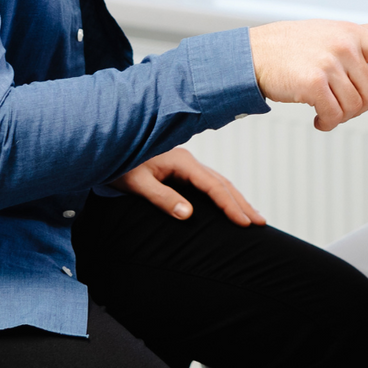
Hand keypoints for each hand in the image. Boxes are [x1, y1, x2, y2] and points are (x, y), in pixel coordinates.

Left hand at [113, 147, 264, 226]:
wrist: (106, 144)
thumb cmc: (119, 163)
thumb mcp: (136, 183)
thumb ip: (162, 197)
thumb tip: (188, 213)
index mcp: (181, 162)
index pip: (213, 186)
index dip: (230, 205)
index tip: (245, 223)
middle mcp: (187, 162)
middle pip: (222, 183)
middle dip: (242, 203)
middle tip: (261, 223)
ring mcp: (185, 165)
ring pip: (218, 182)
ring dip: (236, 199)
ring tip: (253, 216)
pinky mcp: (180, 171)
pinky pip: (208, 184)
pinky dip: (222, 195)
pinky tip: (227, 204)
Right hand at [249, 15, 367, 130]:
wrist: (257, 53)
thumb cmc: (296, 43)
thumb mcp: (334, 31)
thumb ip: (367, 31)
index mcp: (354, 34)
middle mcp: (345, 46)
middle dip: (357, 107)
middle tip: (339, 107)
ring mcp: (329, 63)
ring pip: (353, 106)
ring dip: (340, 116)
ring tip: (324, 111)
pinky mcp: (313, 82)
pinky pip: (333, 114)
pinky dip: (327, 123)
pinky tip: (318, 120)